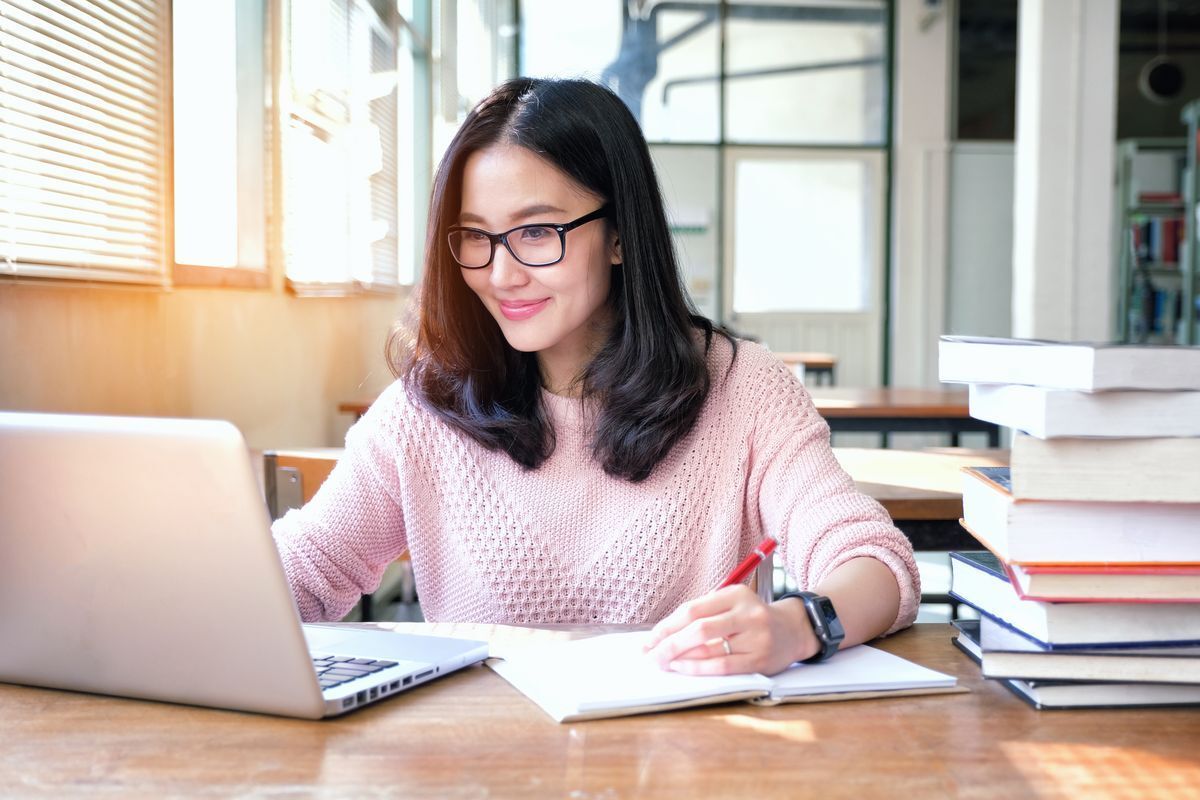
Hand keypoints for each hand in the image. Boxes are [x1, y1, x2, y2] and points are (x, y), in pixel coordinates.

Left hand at [642, 586, 816, 675]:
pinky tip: (683, 668)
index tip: (650, 639)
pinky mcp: (760, 660)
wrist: (793, 630)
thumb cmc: (751, 618)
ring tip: (663, 662)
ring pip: (709, 648)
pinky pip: (723, 666)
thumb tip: (662, 634)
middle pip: (699, 628)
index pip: (693, 609)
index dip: (667, 626)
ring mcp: (756, 637)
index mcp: (736, 594)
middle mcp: (747, 613)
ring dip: (680, 658)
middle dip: (669, 644)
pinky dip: (698, 668)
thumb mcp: (731, 604)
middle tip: (651, 655)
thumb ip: (703, 613)